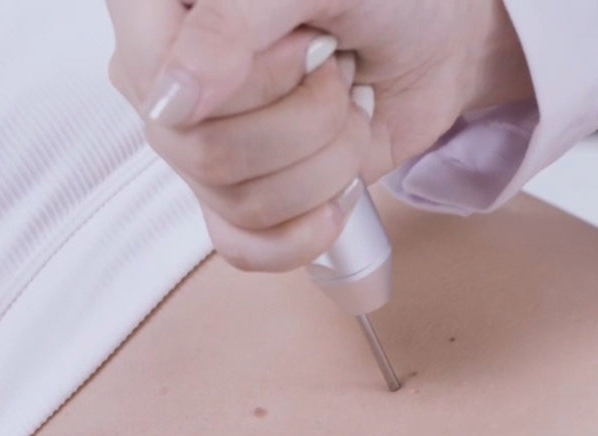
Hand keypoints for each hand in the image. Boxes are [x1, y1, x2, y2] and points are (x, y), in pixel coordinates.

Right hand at [106, 0, 531, 271]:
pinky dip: (304, 234)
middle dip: (308, 121)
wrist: (435, 42)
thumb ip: (230, 24)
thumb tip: (171, 103)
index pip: (171, 98)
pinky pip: (245, 249)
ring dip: (328, 163)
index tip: (312, 45)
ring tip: (346, 111)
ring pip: (244, 206)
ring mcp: (211, 153)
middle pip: (210, 158)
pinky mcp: (250, 198)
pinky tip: (337, 197)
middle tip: (337, 71)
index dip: (256, 86)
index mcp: (163, 24)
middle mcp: (178, 96)